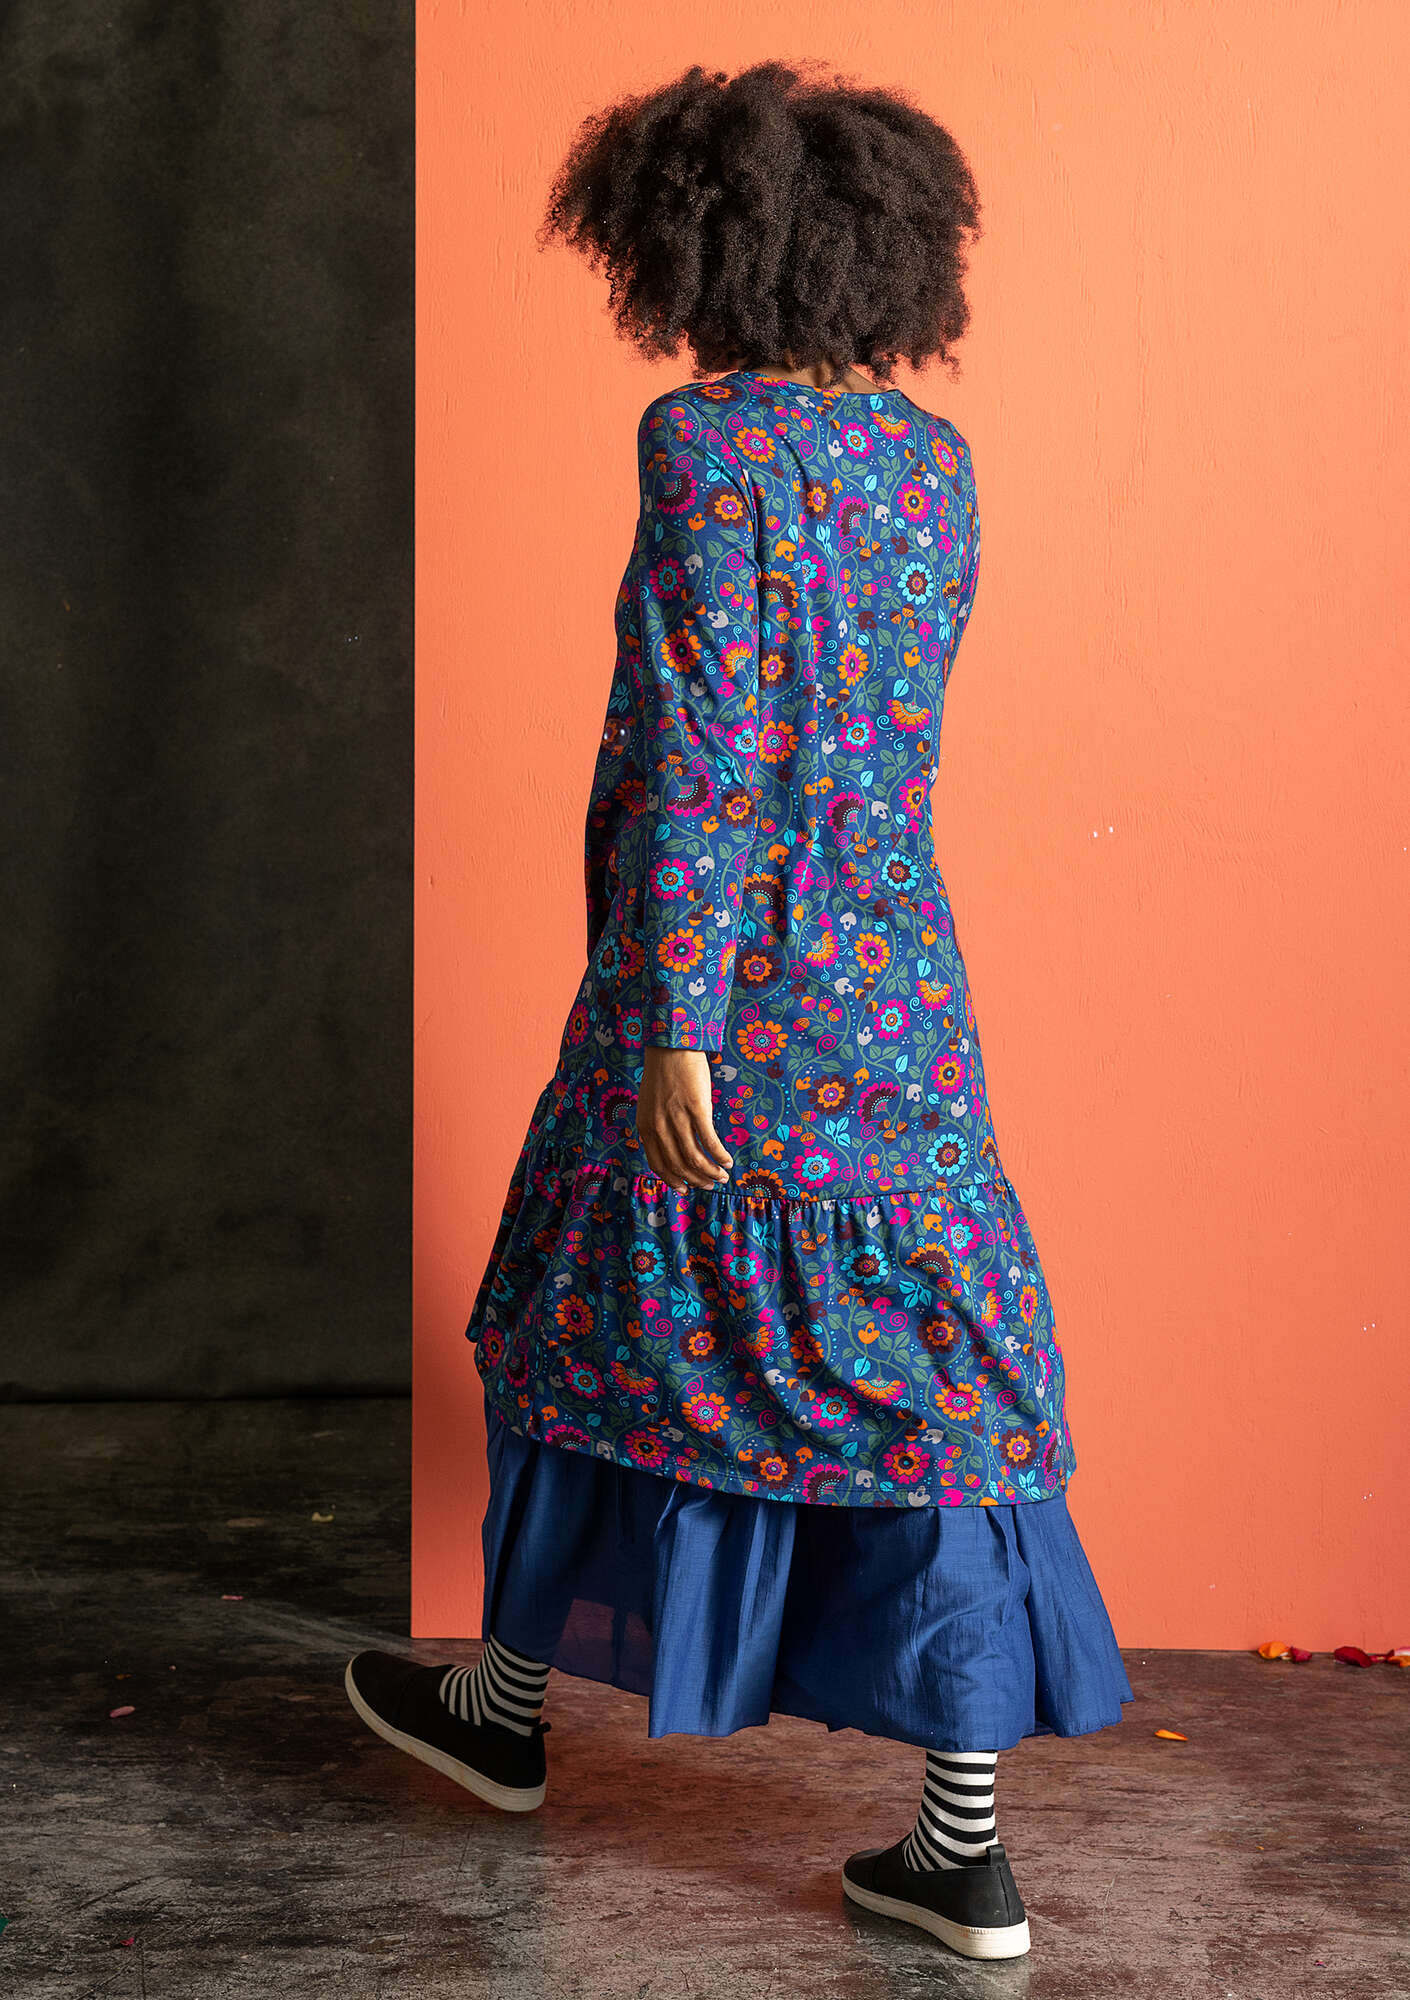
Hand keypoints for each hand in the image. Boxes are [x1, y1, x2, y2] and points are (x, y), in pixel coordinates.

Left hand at [636, 1047, 733, 1190]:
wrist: (672, 1046)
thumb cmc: (664, 1073)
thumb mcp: (650, 1104)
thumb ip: (656, 1126)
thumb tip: (671, 1147)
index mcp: (645, 1127)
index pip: (658, 1165)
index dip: (673, 1181)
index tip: (685, 1189)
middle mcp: (659, 1127)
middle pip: (678, 1166)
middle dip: (696, 1181)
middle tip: (710, 1186)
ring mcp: (677, 1119)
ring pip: (695, 1158)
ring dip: (711, 1172)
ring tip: (723, 1176)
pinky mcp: (697, 1109)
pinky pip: (709, 1141)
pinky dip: (719, 1155)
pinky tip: (727, 1160)